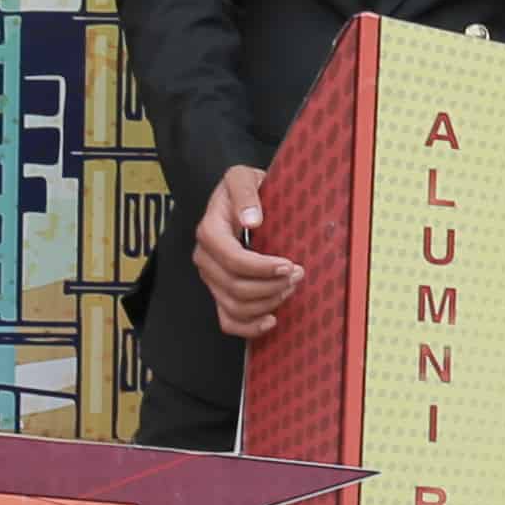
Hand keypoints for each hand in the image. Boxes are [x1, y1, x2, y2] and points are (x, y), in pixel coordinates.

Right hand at [191, 167, 306, 340]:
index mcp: (209, 230)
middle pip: (235, 286)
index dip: (261, 267)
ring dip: (267, 302)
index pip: (232, 259)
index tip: (289, 265)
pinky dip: (249, 327)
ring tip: (290, 288)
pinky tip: (271, 320)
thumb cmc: (243, 188)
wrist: (238, 199)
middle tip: (299, 274)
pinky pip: (227, 320)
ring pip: (234, 306)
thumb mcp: (242, 177)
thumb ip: (245, 193)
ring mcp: (211, 278)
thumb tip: (251, 219)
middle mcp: (206, 258)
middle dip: (271, 286)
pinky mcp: (218, 292)